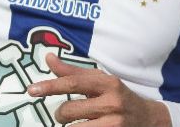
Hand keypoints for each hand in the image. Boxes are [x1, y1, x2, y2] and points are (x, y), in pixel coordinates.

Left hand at [28, 54, 171, 126]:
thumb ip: (73, 72)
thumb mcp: (100, 81)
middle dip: (60, 114)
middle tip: (64, 114)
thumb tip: (48, 58)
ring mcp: (115, 123)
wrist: (148, 119)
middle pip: (70, 110)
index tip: (31, 90)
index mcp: (108, 83)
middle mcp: (112, 102)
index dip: (50, 86)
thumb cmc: (118, 96)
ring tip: (75, 124)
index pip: (73, 82)